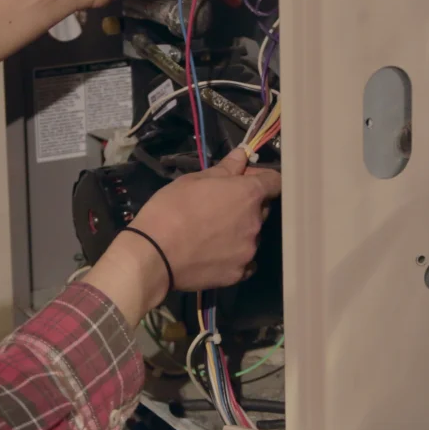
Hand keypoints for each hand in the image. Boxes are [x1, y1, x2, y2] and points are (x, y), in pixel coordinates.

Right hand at [82, 149, 280, 325]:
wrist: (153, 255)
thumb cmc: (171, 209)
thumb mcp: (193, 180)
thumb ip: (225, 169)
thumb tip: (242, 155)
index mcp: (248, 195)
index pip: (275, 182)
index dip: (263, 178)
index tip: (245, 179)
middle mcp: (255, 223)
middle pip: (262, 209)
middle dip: (247, 205)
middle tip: (219, 206)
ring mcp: (249, 251)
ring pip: (252, 235)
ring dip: (239, 230)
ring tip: (211, 233)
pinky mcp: (238, 274)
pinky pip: (245, 262)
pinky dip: (235, 256)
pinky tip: (215, 254)